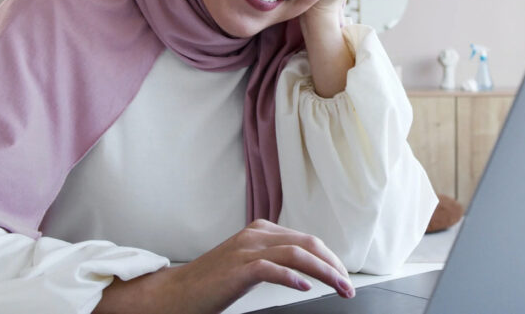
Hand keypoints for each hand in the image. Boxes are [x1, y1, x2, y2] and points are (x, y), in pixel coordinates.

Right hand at [96, 220, 354, 313]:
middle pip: (307, 243)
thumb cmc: (212, 283)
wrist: (175, 294)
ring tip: (339, 288)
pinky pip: (272, 268)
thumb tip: (306, 269)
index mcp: (260, 230)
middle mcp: (256, 235)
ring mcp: (246, 250)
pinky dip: (292, 277)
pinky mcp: (237, 269)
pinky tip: (305, 287)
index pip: (306, 239)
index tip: (343, 276)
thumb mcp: (247, 263)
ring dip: (323, 272)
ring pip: (296, 253)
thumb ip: (273, 258)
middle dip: (333, 264)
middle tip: (348, 285)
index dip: (329, 257)